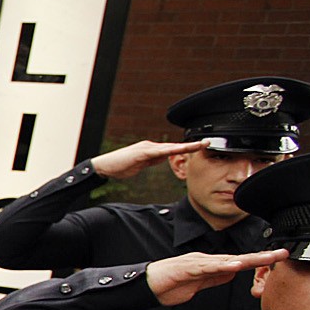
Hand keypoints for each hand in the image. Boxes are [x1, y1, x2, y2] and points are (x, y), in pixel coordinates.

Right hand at [91, 138, 205, 180]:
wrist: (103, 166)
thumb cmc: (119, 167)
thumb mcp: (139, 165)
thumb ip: (151, 161)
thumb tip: (163, 158)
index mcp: (150, 150)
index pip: (171, 149)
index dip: (186, 148)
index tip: (199, 147)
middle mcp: (150, 146)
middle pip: (174, 146)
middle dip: (190, 145)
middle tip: (206, 142)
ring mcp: (146, 148)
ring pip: (169, 147)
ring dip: (185, 146)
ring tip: (199, 145)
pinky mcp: (141, 153)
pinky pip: (159, 152)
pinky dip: (170, 150)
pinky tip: (179, 150)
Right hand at [145, 249, 285, 305]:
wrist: (145, 285)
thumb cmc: (168, 285)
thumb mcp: (198, 284)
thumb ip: (215, 277)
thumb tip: (233, 273)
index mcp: (210, 265)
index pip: (239, 262)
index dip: (259, 261)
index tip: (277, 260)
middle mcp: (207, 260)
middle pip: (239, 257)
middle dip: (262, 256)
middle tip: (283, 253)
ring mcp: (198, 263)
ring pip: (227, 260)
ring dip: (248, 259)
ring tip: (267, 258)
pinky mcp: (188, 268)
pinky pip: (208, 267)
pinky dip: (223, 265)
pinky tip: (236, 266)